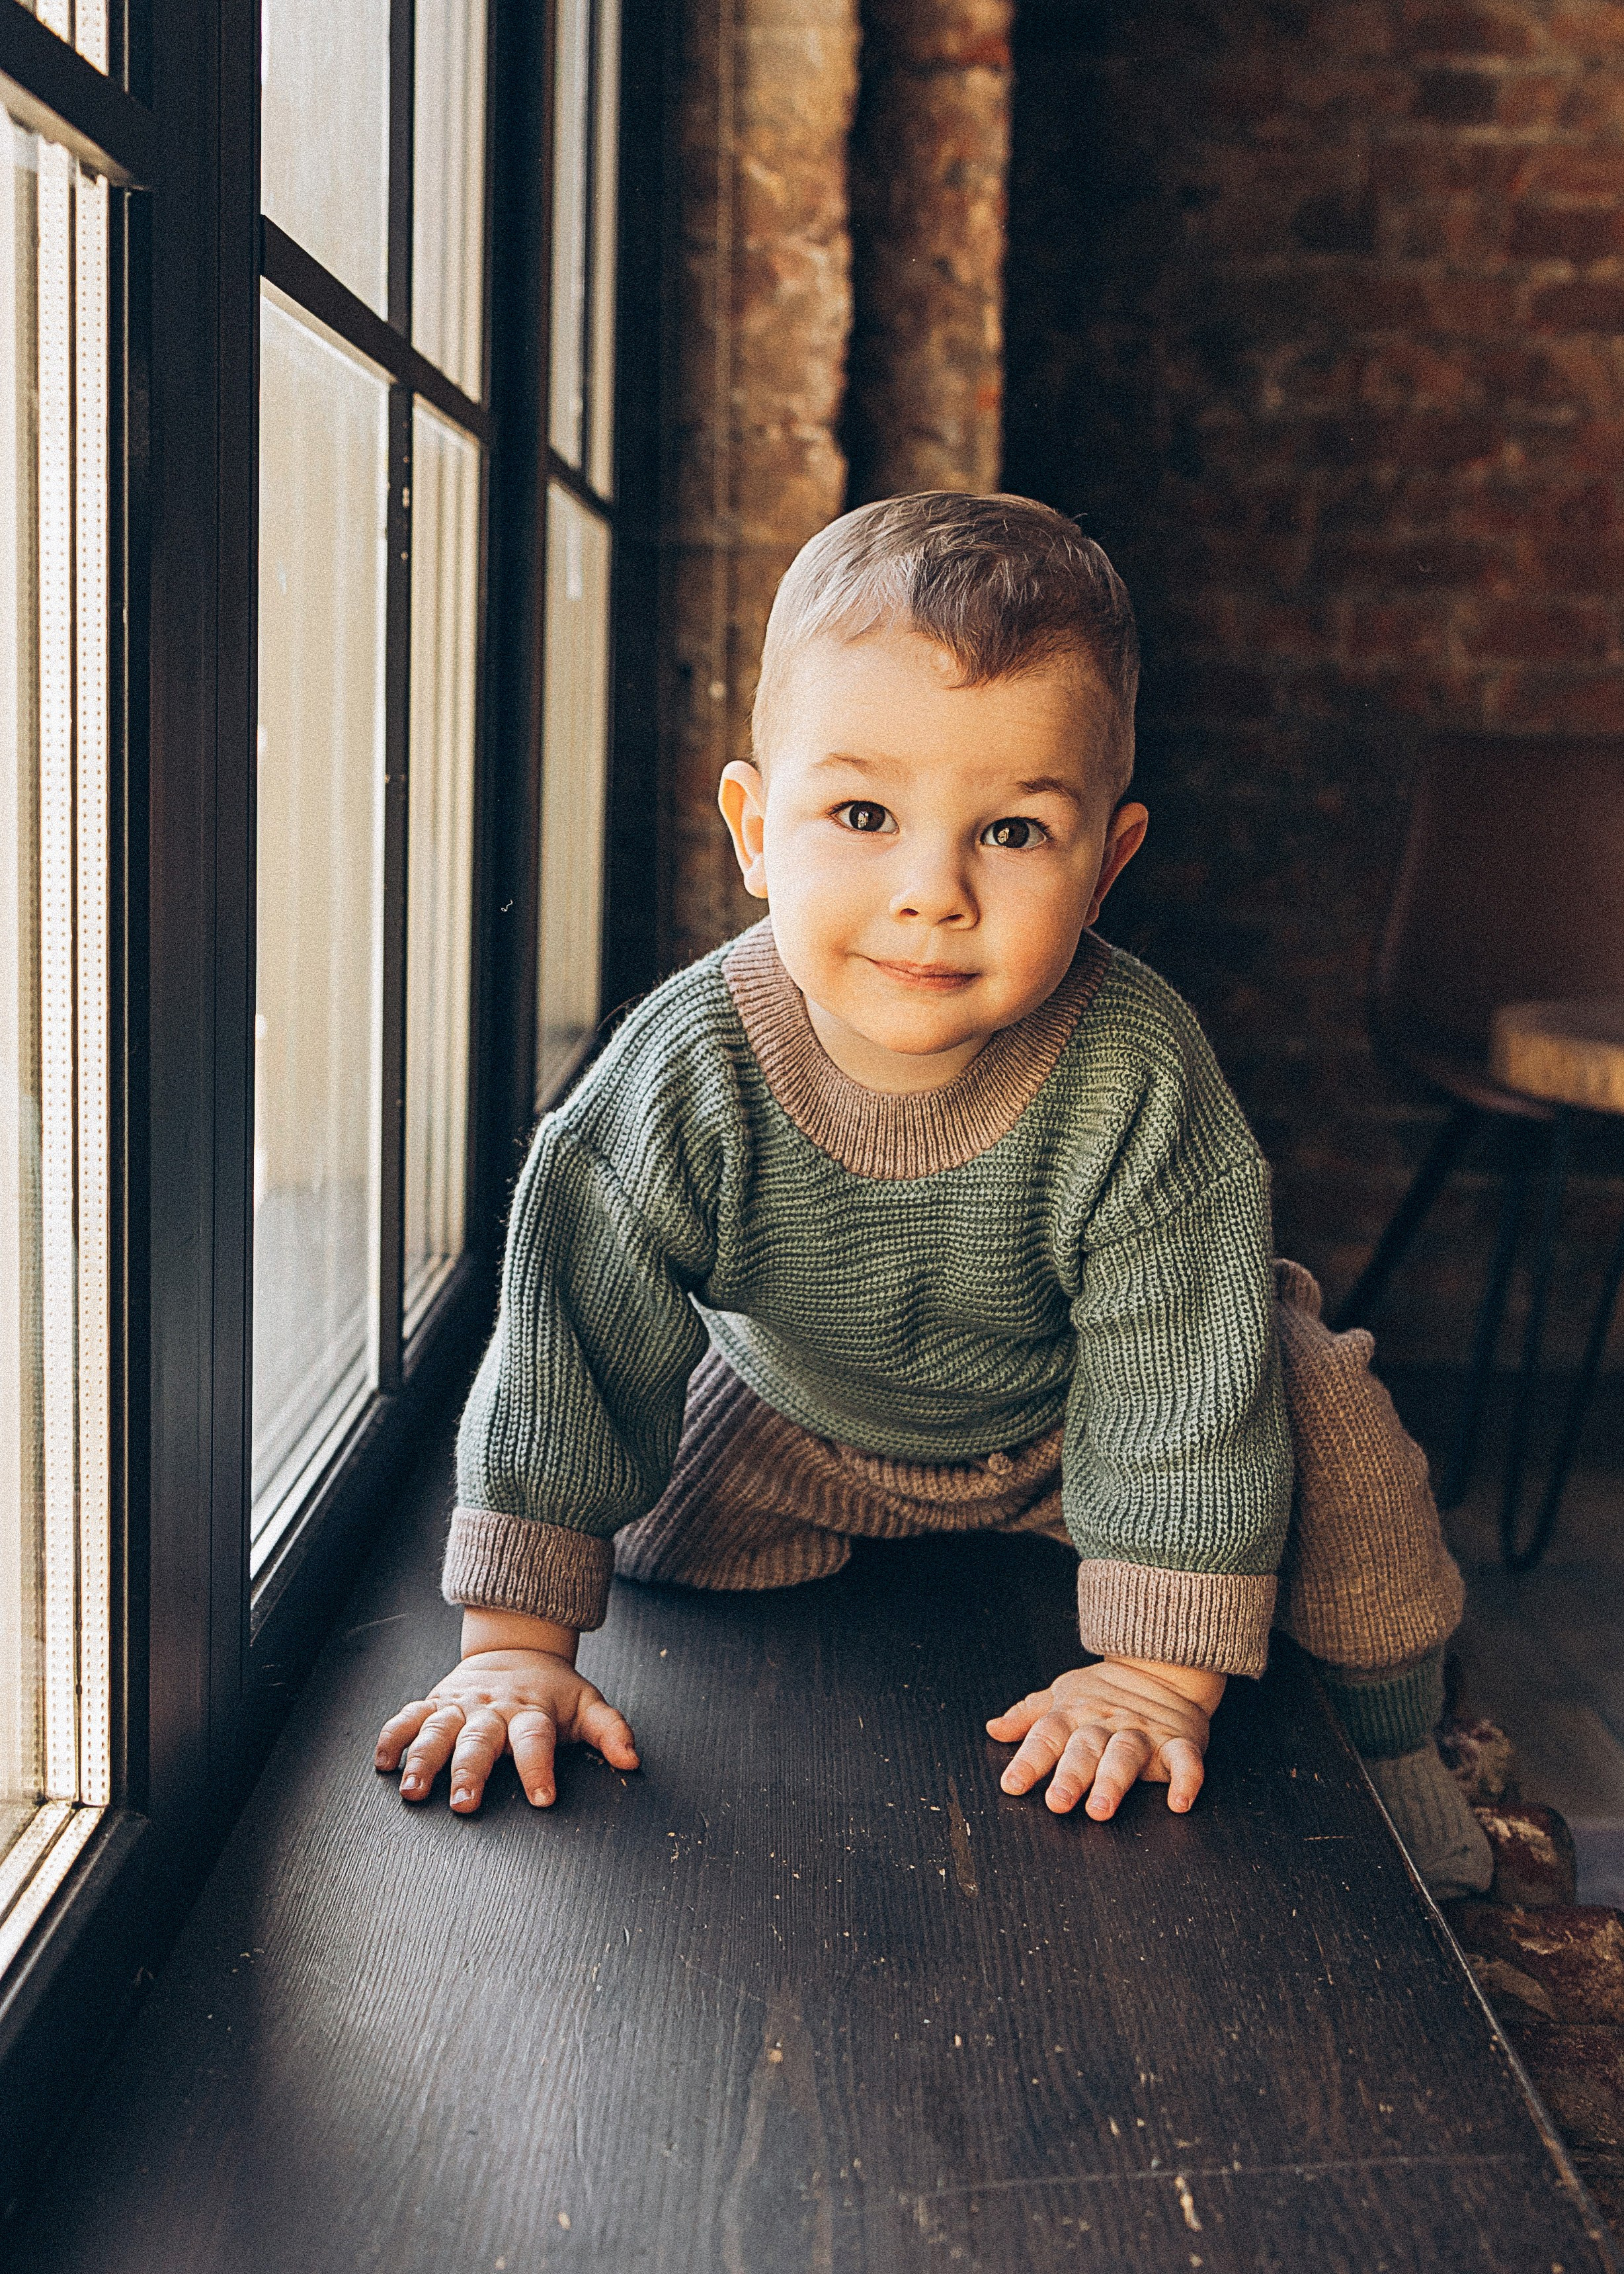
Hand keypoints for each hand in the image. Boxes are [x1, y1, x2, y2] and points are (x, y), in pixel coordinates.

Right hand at [375, 1612, 638, 1811]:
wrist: (517, 1647)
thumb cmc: (553, 1691)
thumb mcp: (587, 1705)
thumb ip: (610, 1731)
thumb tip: (632, 1761)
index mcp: (531, 1712)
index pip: (536, 1740)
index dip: (539, 1768)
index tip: (543, 1799)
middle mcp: (492, 1710)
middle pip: (480, 1741)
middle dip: (470, 1772)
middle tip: (464, 1804)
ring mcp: (461, 1705)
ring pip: (437, 1730)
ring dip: (424, 1759)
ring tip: (413, 1791)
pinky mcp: (436, 1702)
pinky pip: (408, 1716)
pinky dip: (393, 1736)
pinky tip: (383, 1762)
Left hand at [986, 1656, 1224, 1819]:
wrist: (1164, 1665)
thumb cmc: (1107, 1692)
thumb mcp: (1063, 1695)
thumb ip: (1029, 1715)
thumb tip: (994, 1728)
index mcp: (1075, 1714)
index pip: (1047, 1736)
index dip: (1029, 1760)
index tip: (1012, 1784)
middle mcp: (1106, 1723)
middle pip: (1085, 1748)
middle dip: (1071, 1775)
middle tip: (1057, 1802)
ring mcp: (1144, 1732)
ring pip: (1126, 1754)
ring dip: (1113, 1781)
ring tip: (1101, 1809)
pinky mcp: (1179, 1741)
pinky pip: (1185, 1760)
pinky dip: (1186, 1779)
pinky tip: (1179, 1801)